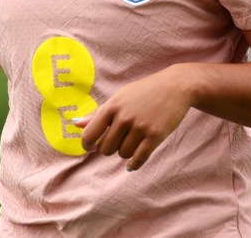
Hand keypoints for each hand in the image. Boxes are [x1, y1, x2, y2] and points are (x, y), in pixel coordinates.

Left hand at [73, 65, 192, 170]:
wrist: (175, 86)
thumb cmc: (144, 92)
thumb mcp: (119, 97)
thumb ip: (97, 112)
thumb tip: (75, 124)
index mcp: (112, 106)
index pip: (89, 134)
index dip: (87, 145)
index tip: (91, 147)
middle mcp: (124, 117)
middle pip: (106, 149)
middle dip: (110, 149)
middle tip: (118, 141)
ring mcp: (140, 127)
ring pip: (123, 154)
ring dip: (125, 152)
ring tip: (132, 142)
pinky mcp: (155, 135)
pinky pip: (138, 159)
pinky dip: (134, 164)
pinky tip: (132, 164)